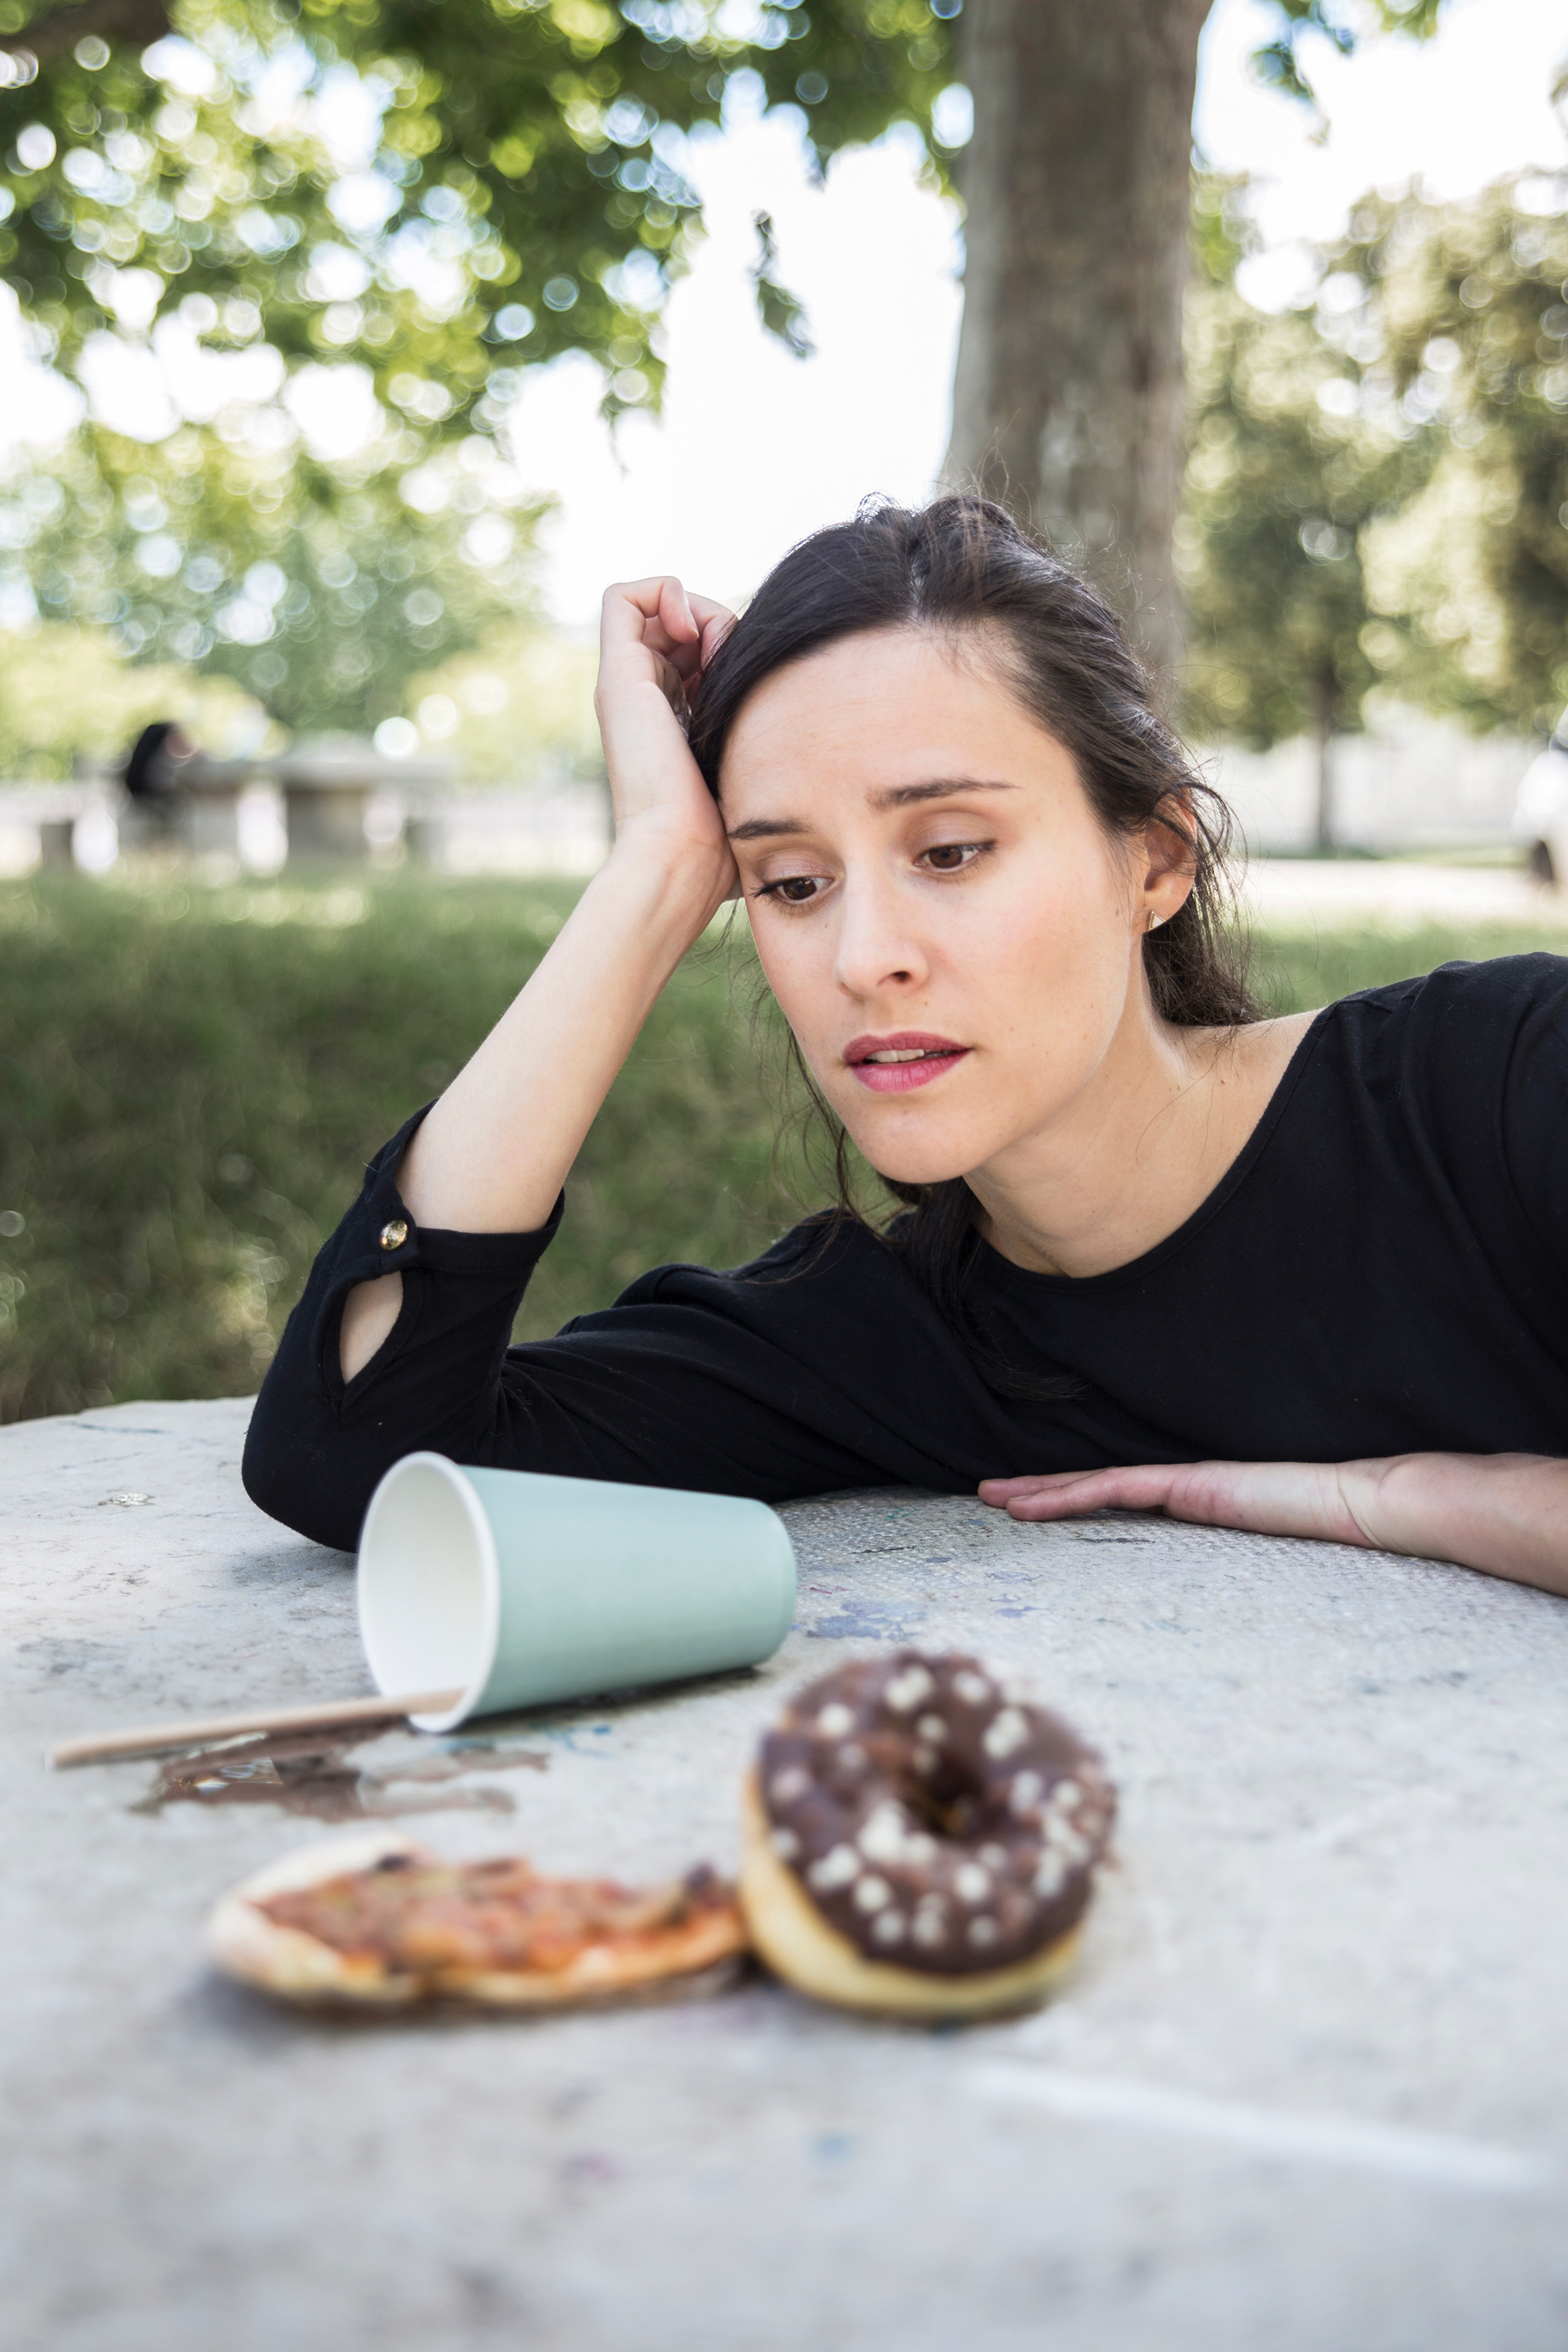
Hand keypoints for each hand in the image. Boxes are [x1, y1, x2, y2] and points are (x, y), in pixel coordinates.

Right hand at [596, 575, 737, 913]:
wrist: (681, 854)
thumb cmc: (723, 836)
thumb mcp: (751, 772)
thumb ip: (763, 745)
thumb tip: (810, 725)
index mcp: (673, 720)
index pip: (698, 653)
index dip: (728, 646)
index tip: (749, 678)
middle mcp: (643, 697)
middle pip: (678, 623)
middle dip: (716, 624)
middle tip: (733, 660)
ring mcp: (626, 684)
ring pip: (656, 606)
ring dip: (697, 608)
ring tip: (716, 647)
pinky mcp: (616, 675)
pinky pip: (622, 596)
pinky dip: (664, 593)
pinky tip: (694, 631)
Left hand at [978, 1453, 1567, 1597]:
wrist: (1378, 1505)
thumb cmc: (1340, 1540)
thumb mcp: (1269, 1572)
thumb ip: (1238, 1588)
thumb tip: (1224, 1641)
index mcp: (1199, 1506)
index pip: (1121, 1501)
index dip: (1073, 1502)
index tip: (1028, 1512)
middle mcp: (1186, 1489)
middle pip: (1097, 1489)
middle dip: (1039, 1492)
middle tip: (987, 1498)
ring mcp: (1189, 1482)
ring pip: (1098, 1484)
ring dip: (1043, 1492)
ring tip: (994, 1497)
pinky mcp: (1198, 1484)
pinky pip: (1124, 1487)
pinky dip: (1077, 1494)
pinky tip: (1040, 1503)